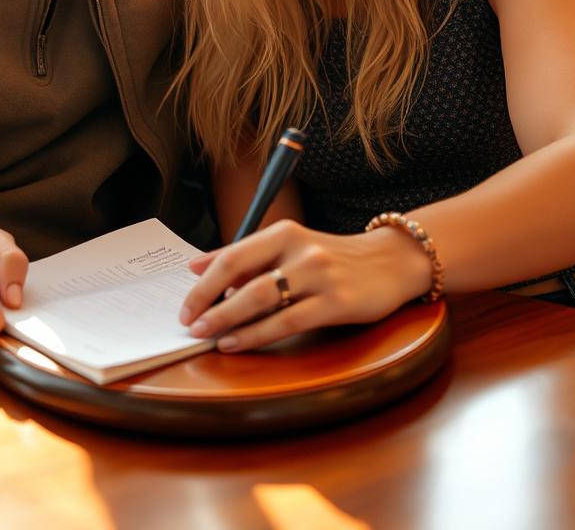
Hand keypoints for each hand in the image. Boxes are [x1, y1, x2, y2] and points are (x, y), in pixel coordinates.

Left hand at [178, 219, 430, 352]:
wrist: (390, 262)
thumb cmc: (333, 258)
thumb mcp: (290, 247)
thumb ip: (246, 256)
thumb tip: (196, 266)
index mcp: (283, 232)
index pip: (232, 255)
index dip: (203, 283)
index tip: (184, 305)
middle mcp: (299, 248)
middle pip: (240, 276)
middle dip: (207, 302)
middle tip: (188, 324)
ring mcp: (318, 275)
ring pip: (260, 299)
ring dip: (227, 320)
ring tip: (207, 335)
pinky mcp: (336, 302)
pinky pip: (286, 321)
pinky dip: (256, 334)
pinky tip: (237, 343)